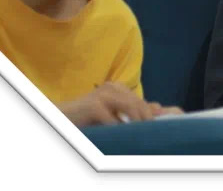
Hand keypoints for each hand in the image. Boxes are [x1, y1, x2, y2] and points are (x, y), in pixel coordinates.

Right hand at [57, 83, 177, 126]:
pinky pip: (112, 119)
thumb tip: (159, 107)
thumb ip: (132, 110)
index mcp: (116, 87)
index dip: (149, 114)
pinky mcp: (94, 106)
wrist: (62, 117)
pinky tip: (121, 136)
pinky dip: (119, 128)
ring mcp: (102, 95)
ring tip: (140, 134)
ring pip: (129, 107)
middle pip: (137, 103)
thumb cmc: (88, 117)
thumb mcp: (112, 113)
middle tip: (151, 132)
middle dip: (146, 119)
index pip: (139, 101)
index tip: (156, 127)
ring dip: (136, 123)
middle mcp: (111, 87)